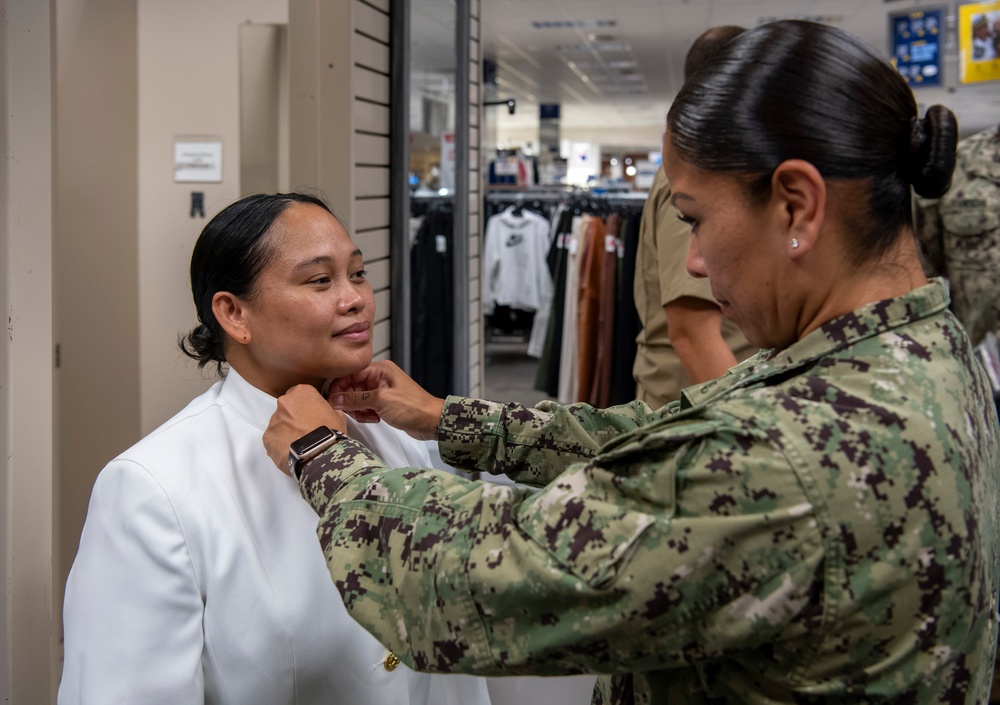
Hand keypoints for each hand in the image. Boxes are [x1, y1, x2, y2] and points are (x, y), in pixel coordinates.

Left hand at [264, 384, 346, 472]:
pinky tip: (292, 452)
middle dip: (293, 419)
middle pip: (287, 409)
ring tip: (299, 445)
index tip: (310, 416)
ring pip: (279, 425)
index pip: (299, 395)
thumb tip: (326, 415)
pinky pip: (273, 440)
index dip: (305, 407)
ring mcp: (274, 420)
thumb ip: (328, 410)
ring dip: (287, 432)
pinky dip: (280, 445)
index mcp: (302, 393)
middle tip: (305, 431)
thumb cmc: (331, 433)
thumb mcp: (338, 416)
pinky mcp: (267, 437)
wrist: (320, 454)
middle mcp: (285, 403)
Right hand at [327, 360, 444, 440]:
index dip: (339, 387)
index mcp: (379, 369)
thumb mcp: (381, 400)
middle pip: (351, 387)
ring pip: (357, 399)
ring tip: (370, 416)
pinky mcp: (383, 403)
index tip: (334, 401)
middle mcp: (379, 377)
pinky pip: (365, 407)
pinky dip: (366, 414)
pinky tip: (376, 418)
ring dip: (359, 410)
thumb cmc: (413, 407)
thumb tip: (335, 399)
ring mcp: (381, 391)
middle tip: (356, 412)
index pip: (349, 373)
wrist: (431, 421)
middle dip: (351, 402)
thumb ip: (356, 399)